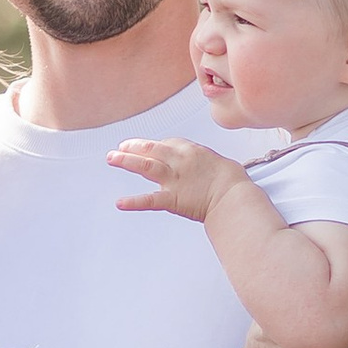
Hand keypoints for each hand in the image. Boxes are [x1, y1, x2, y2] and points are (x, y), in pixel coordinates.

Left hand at [110, 135, 237, 222]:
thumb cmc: (232, 181)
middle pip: (151, 150)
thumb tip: (196, 166)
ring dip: (126, 161)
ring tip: (111, 158)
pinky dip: (134, 202)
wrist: (235, 196)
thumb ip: (199, 162)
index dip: (153, 147)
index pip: (166, 144)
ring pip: (146, 166)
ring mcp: (174, 180)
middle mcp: (179, 161)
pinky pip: (150, 200)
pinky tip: (120, 203)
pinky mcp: (173, 199)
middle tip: (119, 148)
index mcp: (190, 150)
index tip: (143, 148)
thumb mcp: (215, 162)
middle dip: (132, 147)